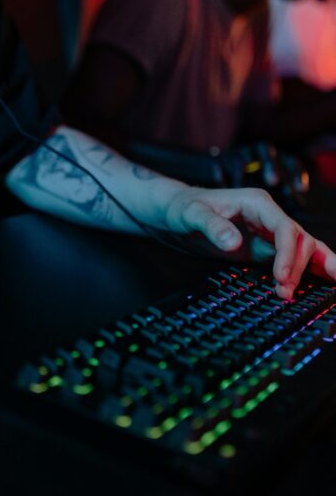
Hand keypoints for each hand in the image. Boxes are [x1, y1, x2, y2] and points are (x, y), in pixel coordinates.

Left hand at [164, 186, 335, 297]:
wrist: (175, 211)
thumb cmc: (183, 206)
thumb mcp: (190, 214)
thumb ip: (212, 226)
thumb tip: (234, 243)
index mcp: (257, 203)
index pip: (285, 228)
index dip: (287, 253)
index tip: (281, 276)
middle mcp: (268, 216)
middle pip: (300, 240)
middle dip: (296, 267)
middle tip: (284, 292)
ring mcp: (269, 233)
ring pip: (304, 249)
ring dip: (310, 270)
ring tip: (315, 290)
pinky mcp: (265, 249)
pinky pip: (294, 259)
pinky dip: (310, 270)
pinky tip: (327, 282)